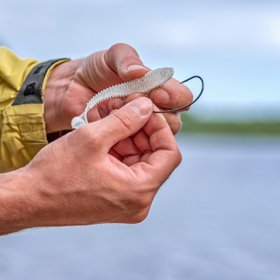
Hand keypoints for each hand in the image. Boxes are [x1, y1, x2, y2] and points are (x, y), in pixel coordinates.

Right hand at [4, 98, 180, 229]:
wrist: (30, 199)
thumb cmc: (55, 174)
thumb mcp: (92, 138)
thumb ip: (125, 119)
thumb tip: (146, 106)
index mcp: (138, 191)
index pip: (170, 154)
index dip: (161, 128)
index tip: (146, 110)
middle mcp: (138, 202)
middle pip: (155, 157)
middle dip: (142, 130)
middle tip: (127, 110)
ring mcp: (128, 203)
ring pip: (142, 162)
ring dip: (130, 139)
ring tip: (112, 121)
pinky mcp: (117, 200)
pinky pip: (129, 171)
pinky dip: (122, 151)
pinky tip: (107, 137)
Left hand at [44, 43, 192, 133]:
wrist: (74, 88)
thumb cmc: (97, 70)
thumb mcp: (111, 56)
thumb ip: (127, 58)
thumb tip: (139, 72)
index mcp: (160, 89)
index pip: (182, 97)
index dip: (174, 97)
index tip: (156, 94)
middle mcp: (155, 110)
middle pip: (173, 122)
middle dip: (152, 114)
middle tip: (129, 102)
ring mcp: (140, 127)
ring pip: (154, 137)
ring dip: (135, 125)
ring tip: (113, 109)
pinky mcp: (124, 140)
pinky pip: (133, 147)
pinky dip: (121, 136)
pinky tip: (106, 124)